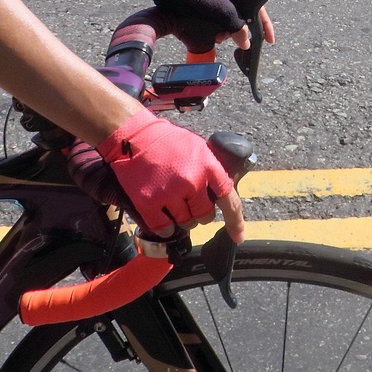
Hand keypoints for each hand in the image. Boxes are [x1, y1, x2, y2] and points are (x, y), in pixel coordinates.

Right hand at [101, 113, 245, 241]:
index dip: (235, 222)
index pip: (229, 200)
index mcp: (208, 166)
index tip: (237, 236)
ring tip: (170, 199)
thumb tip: (218, 192)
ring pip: (185, 223)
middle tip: (187, 201)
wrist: (133, 135)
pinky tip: (161, 214)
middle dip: (198, 213)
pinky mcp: (149, 202)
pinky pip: (164, 228)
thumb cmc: (165, 140)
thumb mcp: (198, 147)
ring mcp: (170, 193)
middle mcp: (192, 181)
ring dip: (180, 218)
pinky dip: (164, 226)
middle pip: (205, 216)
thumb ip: (210, 170)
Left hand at [144, 0, 277, 53]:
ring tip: (217, 37)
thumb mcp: (224, 12)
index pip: (260, 8)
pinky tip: (210, 35)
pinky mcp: (206, 2)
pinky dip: (216, 29)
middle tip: (235, 41)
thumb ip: (239, 29)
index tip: (270, 41)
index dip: (266, 26)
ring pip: (229, 20)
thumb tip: (246, 43)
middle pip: (244, 16)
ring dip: (225, 32)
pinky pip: (217, 19)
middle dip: (239, 31)